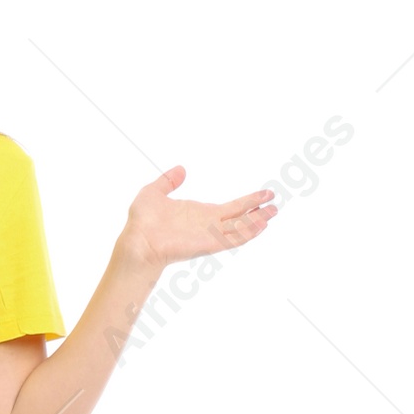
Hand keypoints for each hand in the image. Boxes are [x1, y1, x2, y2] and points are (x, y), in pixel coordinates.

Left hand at [119, 166, 276, 271]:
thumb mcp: (154, 192)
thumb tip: (181, 170)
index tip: (265, 193)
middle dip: (258, 210)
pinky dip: (248, 232)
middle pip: (241, 218)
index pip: (232, 207)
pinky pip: (233, 238)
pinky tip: (261, 225)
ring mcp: (210, 235)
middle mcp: (209, 225)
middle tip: (276, 203)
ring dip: (258, 221)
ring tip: (274, 212)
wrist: (136, 241)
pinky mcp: (208, 243)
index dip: (249, 200)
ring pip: (241, 228)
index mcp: (201, 214)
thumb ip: (168, 181)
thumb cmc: (141, 222)